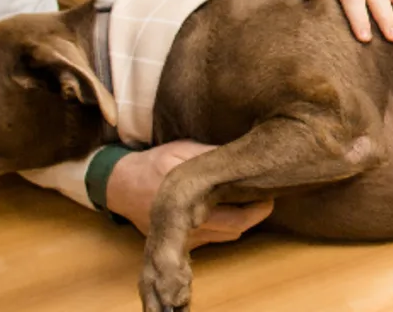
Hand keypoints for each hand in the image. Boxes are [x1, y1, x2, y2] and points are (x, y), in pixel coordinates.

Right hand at [107, 140, 273, 248]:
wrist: (121, 186)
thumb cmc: (156, 163)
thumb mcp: (183, 150)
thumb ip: (212, 154)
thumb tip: (246, 154)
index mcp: (190, 198)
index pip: (237, 216)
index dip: (259, 207)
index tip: (270, 192)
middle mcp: (188, 223)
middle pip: (236, 228)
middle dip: (255, 213)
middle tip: (265, 195)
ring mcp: (184, 236)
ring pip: (228, 235)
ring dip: (241, 219)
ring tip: (247, 199)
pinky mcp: (181, 242)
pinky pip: (214, 238)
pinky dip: (224, 225)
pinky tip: (225, 207)